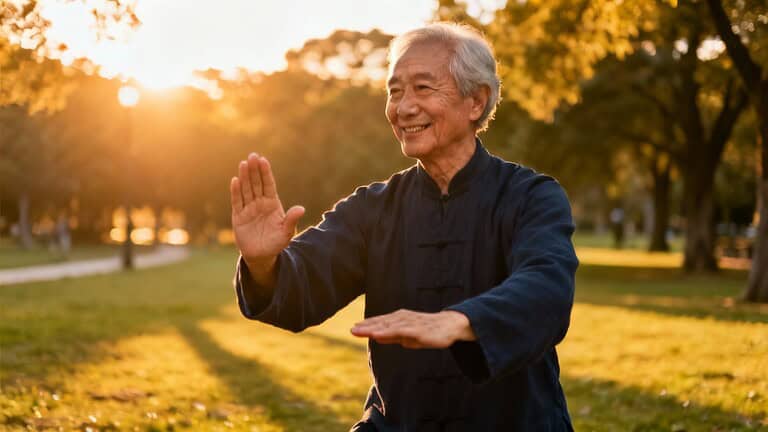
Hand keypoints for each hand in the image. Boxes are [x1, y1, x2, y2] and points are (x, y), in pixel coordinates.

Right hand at [230, 153, 304, 282]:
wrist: (262, 256)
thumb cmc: (276, 243)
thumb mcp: (287, 232)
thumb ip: (292, 220)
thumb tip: (301, 209)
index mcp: (272, 204)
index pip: (268, 185)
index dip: (266, 173)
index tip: (264, 160)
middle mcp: (260, 203)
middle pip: (256, 184)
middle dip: (254, 170)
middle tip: (252, 155)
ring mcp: (249, 209)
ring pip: (246, 190)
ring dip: (244, 177)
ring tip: (244, 163)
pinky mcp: (239, 217)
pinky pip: (237, 202)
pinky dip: (236, 192)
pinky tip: (235, 180)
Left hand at [350, 309, 475, 348]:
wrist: (450, 326)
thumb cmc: (429, 331)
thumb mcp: (409, 336)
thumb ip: (393, 336)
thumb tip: (377, 337)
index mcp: (400, 319)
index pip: (381, 322)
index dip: (368, 325)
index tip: (354, 328)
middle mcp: (403, 318)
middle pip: (382, 323)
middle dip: (366, 326)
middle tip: (352, 330)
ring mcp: (409, 323)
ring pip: (388, 326)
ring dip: (373, 328)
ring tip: (360, 331)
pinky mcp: (417, 329)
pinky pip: (399, 331)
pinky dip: (386, 333)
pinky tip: (376, 335)